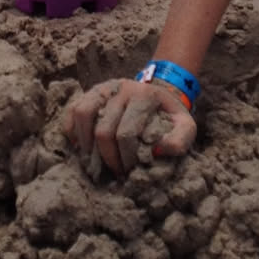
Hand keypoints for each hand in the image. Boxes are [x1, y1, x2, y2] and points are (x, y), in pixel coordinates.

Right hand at [64, 76, 195, 176]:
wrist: (159, 92)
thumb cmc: (168, 115)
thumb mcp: (186, 126)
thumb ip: (180, 140)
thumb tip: (159, 151)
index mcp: (145, 96)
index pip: (126, 134)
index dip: (125, 158)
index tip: (129, 171)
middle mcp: (123, 88)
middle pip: (104, 129)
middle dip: (108, 157)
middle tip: (115, 172)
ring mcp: (104, 87)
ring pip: (83, 114)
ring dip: (86, 144)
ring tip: (94, 162)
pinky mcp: (92, 91)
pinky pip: (73, 109)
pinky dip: (72, 129)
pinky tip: (80, 146)